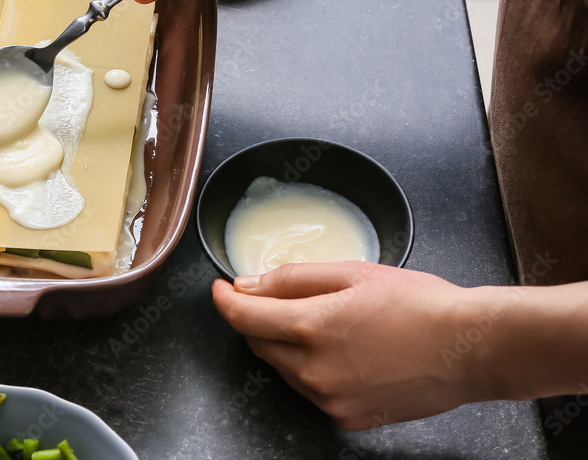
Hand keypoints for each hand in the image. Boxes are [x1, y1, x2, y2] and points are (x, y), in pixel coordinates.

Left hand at [211, 262, 491, 429]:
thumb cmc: (418, 304)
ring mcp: (329, 399)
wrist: (469, 348)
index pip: (243, 317)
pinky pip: (310, 390)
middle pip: (258, 344)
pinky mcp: (346, 416)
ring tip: (324, 322)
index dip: (224, 299)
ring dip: (284, 345)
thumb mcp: (351, 273)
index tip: (221, 288)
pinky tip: (341, 351)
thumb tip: (247, 285)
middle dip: (257, 319)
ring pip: (282, 368)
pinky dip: (310, 369)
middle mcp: (313, 370)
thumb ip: (291, 279)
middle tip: (276, 298)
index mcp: (311, 326)